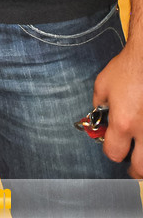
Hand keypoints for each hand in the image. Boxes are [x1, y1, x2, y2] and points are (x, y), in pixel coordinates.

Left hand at [93, 40, 142, 176]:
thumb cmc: (127, 68)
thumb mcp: (103, 84)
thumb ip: (98, 105)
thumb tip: (100, 118)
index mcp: (123, 123)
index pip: (114, 153)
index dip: (110, 150)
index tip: (111, 146)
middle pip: (141, 169)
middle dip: (134, 170)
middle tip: (132, 166)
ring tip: (141, 153)